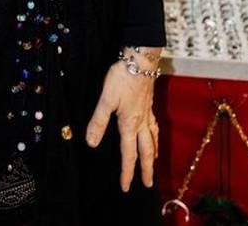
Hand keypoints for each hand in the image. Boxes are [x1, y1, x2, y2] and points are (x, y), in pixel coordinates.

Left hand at [85, 58, 158, 191]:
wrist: (141, 60)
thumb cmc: (122, 77)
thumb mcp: (106, 99)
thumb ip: (99, 121)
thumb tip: (92, 144)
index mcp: (129, 123)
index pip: (128, 153)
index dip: (127, 172)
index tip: (126, 187)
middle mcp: (141, 121)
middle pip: (146, 150)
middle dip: (146, 168)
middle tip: (149, 184)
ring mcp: (147, 112)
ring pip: (153, 138)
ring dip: (154, 153)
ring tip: (155, 161)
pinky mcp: (150, 102)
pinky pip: (155, 125)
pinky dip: (156, 135)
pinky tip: (154, 132)